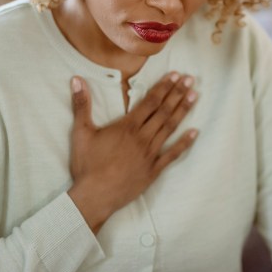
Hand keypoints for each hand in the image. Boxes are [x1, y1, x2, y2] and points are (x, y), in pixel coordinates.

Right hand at [67, 72, 198, 232]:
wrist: (95, 196)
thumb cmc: (87, 165)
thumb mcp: (81, 132)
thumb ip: (81, 104)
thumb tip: (76, 80)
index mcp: (127, 127)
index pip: (150, 101)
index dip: (164, 87)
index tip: (176, 75)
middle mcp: (142, 137)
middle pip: (163, 111)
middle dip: (177, 94)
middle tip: (190, 80)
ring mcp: (150, 154)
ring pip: (170, 128)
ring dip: (183, 111)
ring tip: (194, 96)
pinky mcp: (153, 170)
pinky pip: (172, 154)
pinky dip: (184, 143)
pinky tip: (195, 132)